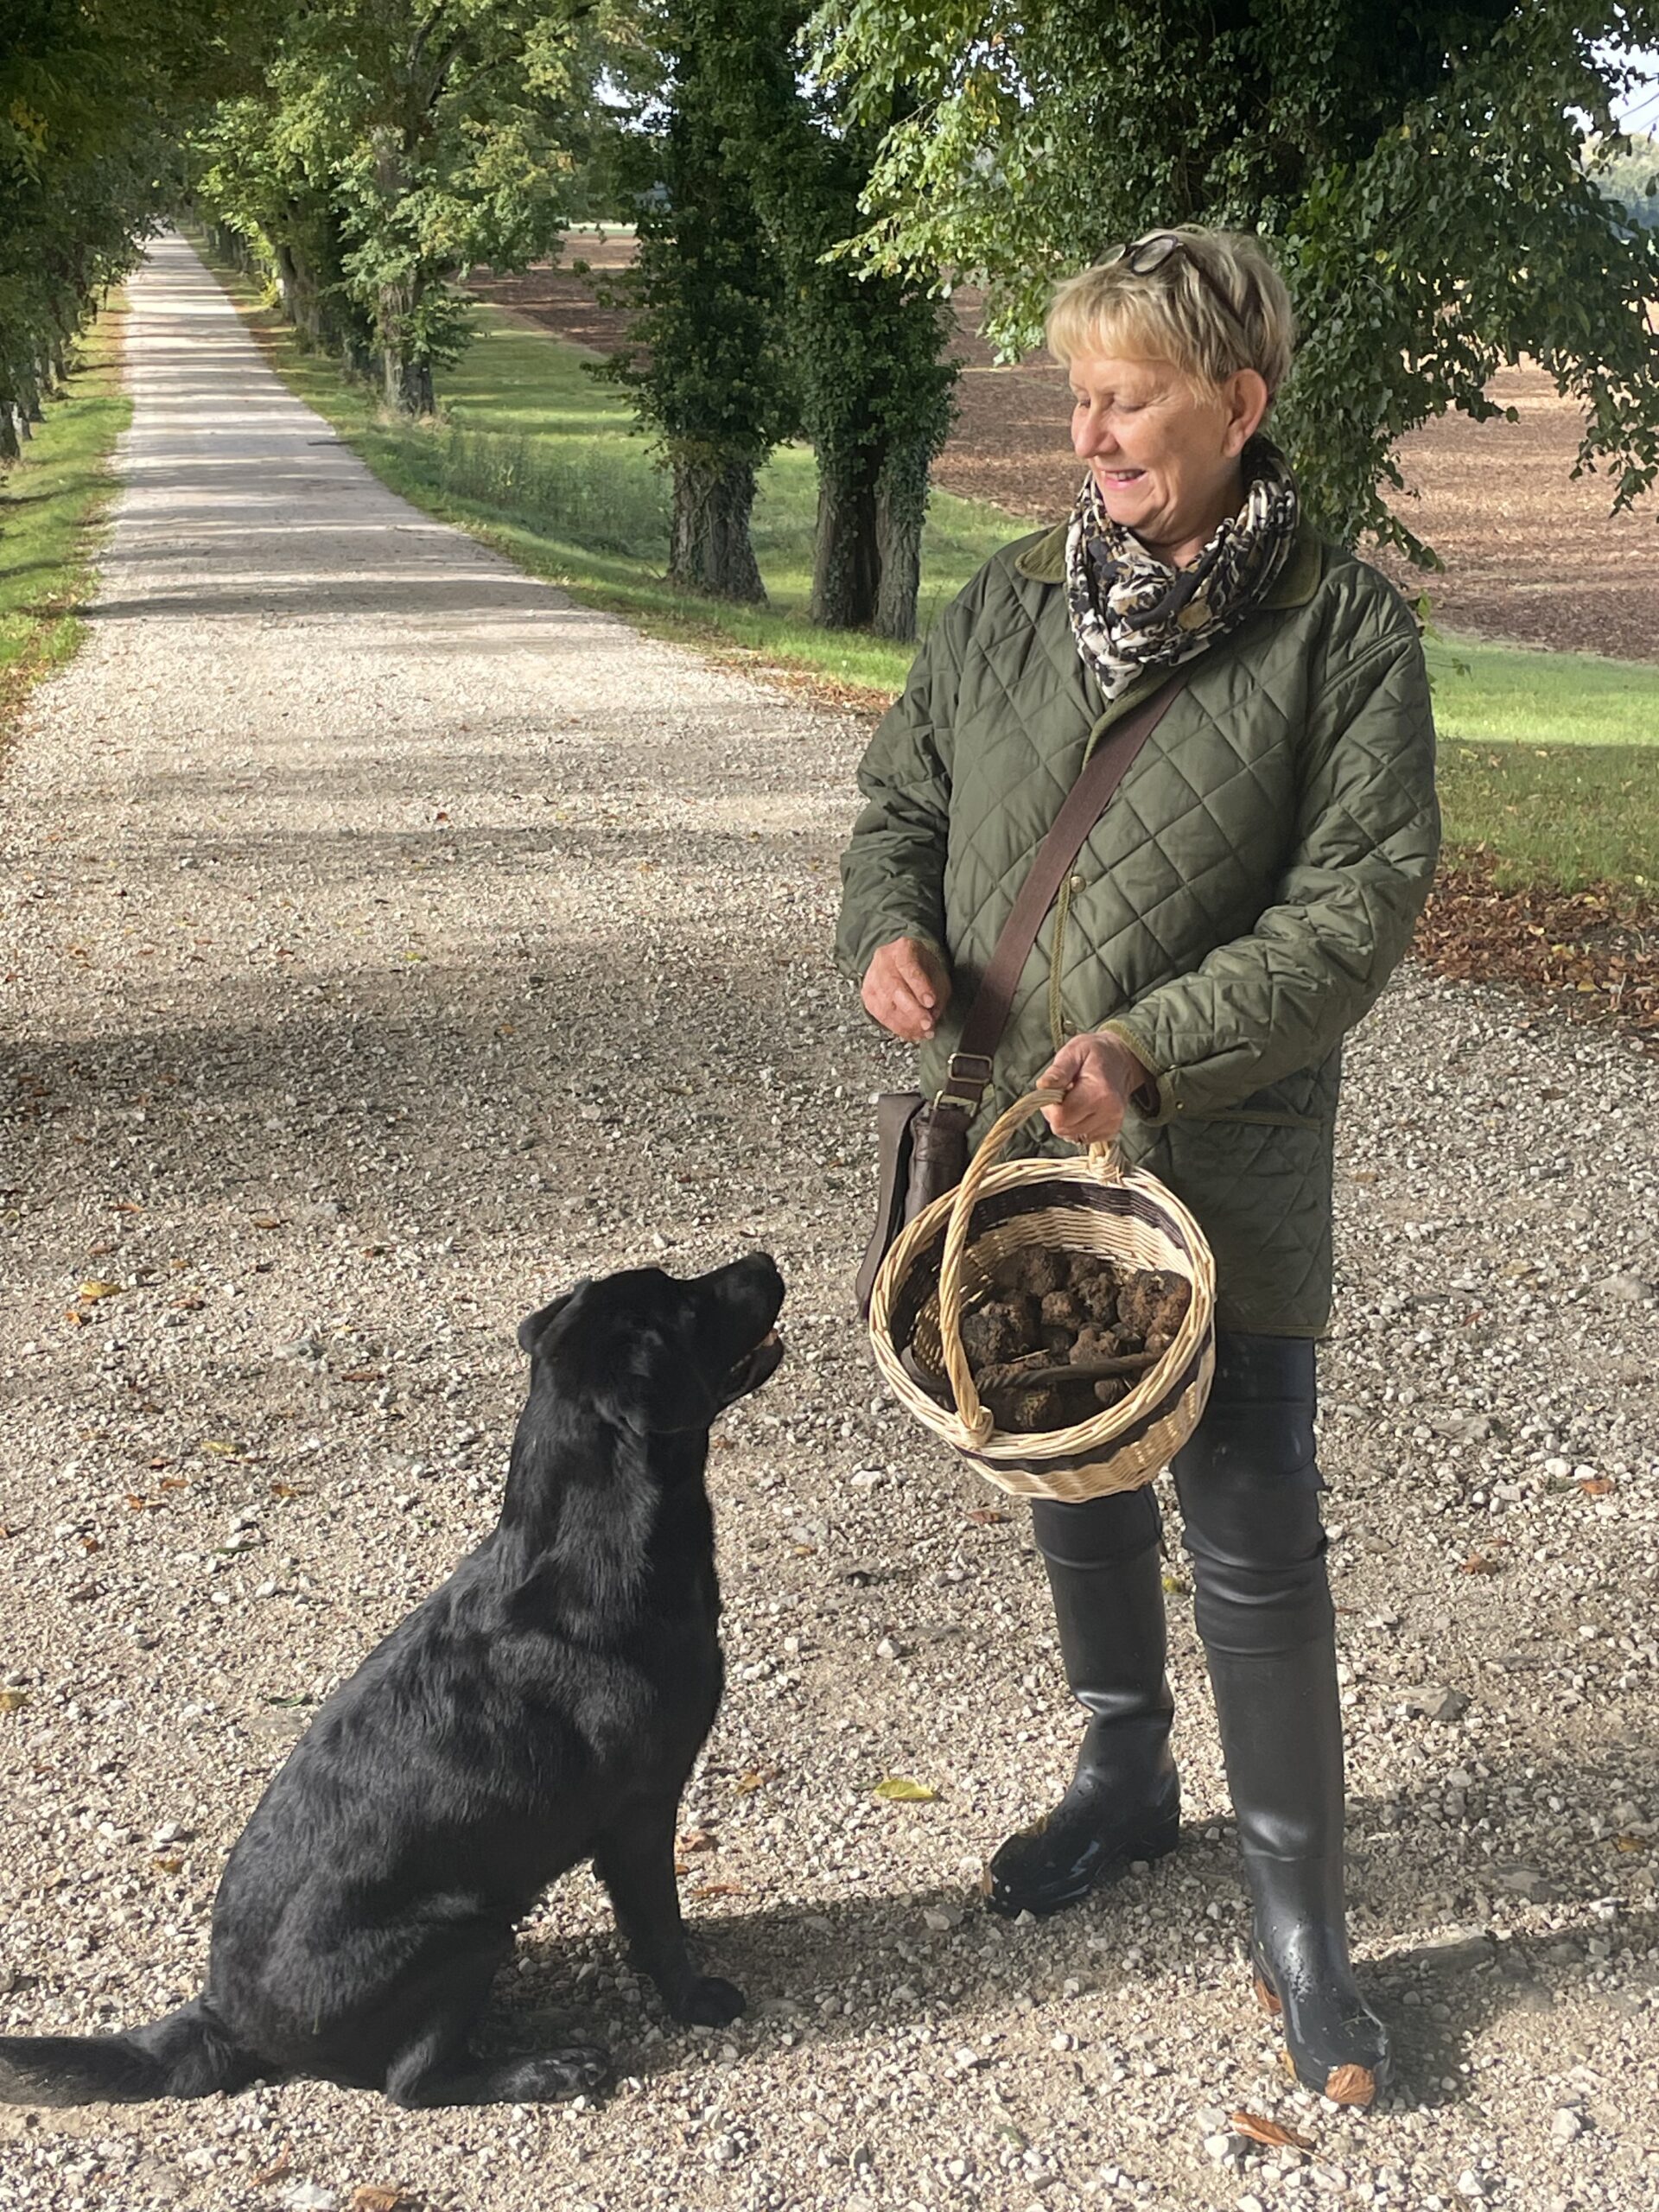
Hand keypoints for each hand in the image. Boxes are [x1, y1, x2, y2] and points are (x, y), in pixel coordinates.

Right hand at [861, 937, 951, 1042]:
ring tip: (922, 1032)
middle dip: (912, 1011)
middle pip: (894, 988)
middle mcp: (883, 961)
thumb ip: (938, 992)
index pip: (908, 967)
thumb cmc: (921, 966)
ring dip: (906, 1024)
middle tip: (927, 1024)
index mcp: (903, 949)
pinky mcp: (867, 994)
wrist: (902, 963)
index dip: (919, 987)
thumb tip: (932, 1014)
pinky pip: (880, 1015)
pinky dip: (897, 1027)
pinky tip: (910, 1032)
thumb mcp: (937, 972)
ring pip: (885, 1005)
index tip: (930, 1002)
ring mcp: (872, 978)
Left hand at [1037, 1032, 1151, 1143]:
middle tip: (1063, 1094)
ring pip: (1072, 1136)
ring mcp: (1112, 1124)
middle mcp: (1110, 1112)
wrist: (1121, 1060)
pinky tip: (1082, 1109)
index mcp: (1099, 1092)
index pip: (1061, 1117)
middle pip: (1064, 1129)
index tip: (1054, 1092)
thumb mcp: (1073, 1052)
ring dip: (1066, 1121)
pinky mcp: (1111, 1131)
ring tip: (1074, 1100)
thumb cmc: (1095, 1054)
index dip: (1050, 1107)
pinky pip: (1082, 1138)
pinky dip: (1076, 1126)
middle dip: (1056, 1114)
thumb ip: (1058, 1071)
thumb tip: (1042, 1086)